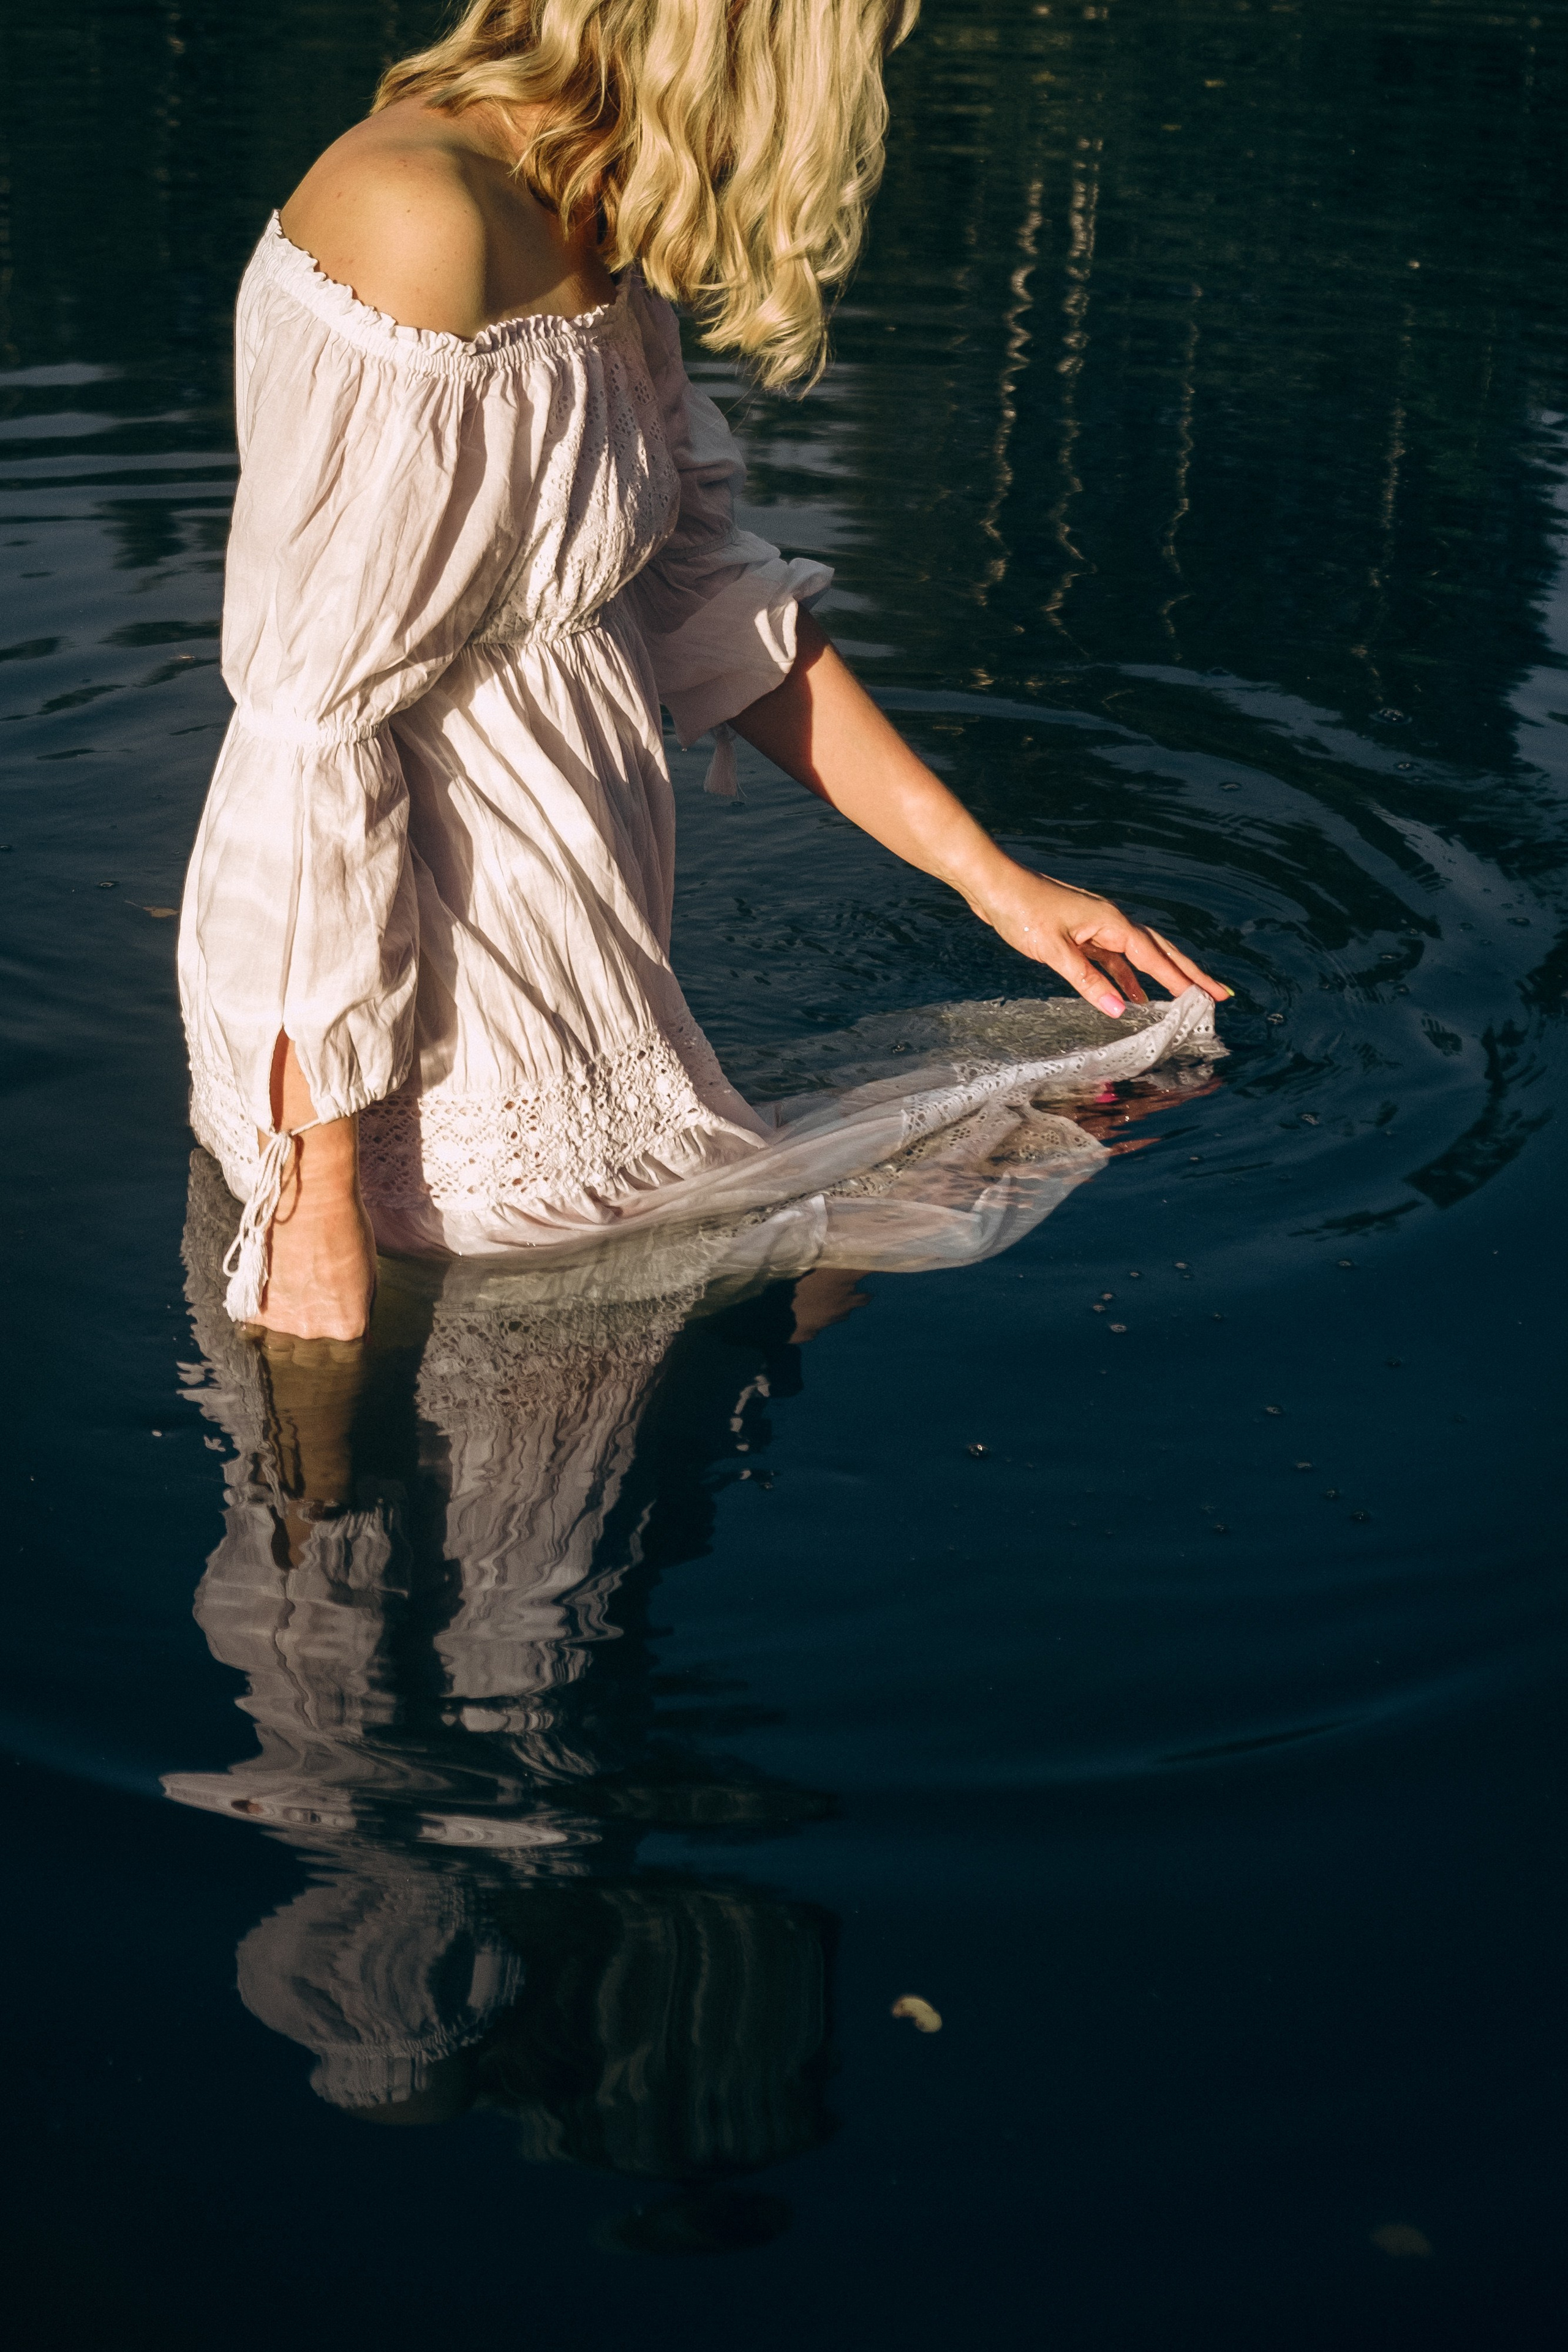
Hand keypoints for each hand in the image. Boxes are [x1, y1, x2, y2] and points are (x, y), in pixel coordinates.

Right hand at [251, 1115, 377, 1343]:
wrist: (308, 1198)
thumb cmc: (346, 1228)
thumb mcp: (367, 1274)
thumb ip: (360, 1307)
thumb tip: (359, 1334)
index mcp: (348, 1326)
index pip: (347, 1351)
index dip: (340, 1334)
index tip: (336, 1324)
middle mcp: (314, 1333)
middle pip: (314, 1351)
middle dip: (315, 1329)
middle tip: (313, 1297)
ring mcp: (282, 1323)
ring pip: (285, 1336)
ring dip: (288, 1318)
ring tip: (294, 1283)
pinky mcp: (255, 1309)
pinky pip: (259, 1320)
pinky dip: (264, 1305)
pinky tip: (275, 1279)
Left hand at [969, 865, 1229, 1016]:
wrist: (995, 885)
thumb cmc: (1023, 911)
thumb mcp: (1055, 951)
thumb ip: (1088, 981)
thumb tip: (1120, 1010)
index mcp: (1111, 923)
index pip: (1155, 957)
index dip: (1182, 980)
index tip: (1207, 998)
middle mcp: (1111, 922)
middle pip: (1160, 952)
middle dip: (1188, 974)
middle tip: (1217, 994)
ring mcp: (1097, 927)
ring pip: (1138, 956)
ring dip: (1159, 978)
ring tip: (1182, 1002)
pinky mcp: (1081, 934)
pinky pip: (1113, 960)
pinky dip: (1126, 978)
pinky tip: (1131, 997)